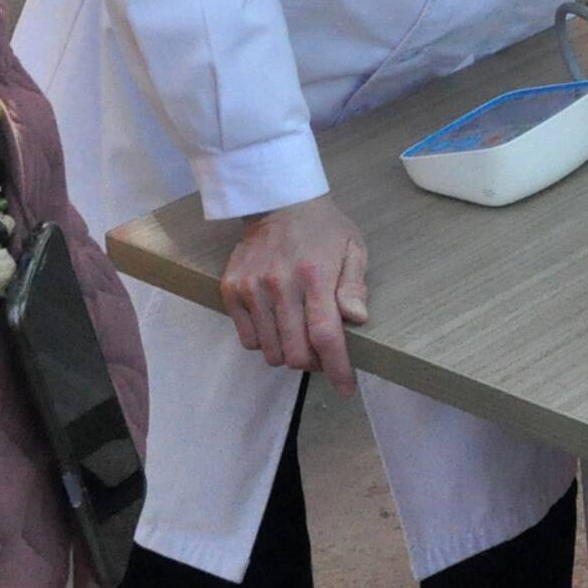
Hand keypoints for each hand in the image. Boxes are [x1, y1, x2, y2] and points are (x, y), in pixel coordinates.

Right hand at [221, 194, 368, 393]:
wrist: (277, 200)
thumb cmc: (323, 229)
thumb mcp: (353, 248)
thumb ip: (355, 285)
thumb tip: (357, 319)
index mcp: (316, 274)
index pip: (325, 335)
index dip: (337, 368)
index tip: (346, 387)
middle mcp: (280, 283)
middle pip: (295, 352)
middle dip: (313, 363)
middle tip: (322, 354)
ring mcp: (252, 287)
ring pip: (269, 351)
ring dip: (287, 354)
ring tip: (299, 336)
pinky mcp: (231, 289)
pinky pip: (247, 338)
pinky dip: (264, 341)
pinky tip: (277, 324)